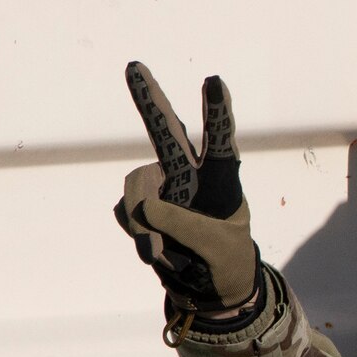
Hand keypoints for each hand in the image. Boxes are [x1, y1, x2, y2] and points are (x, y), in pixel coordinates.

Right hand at [114, 61, 258, 312]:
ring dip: (149, 229)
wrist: (212, 290)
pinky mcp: (142, 208)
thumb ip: (184, 224)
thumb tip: (143, 206)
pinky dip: (144, 241)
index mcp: (221, 179)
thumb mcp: (216, 246)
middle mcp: (188, 176)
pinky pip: (128, 216)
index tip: (215, 81)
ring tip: (174, 253)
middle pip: (166, 133)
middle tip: (134, 66)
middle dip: (150, 100)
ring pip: (136, 192)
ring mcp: (162, 190)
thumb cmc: (228, 261)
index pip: (221, 141)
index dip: (217, 112)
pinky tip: (164, 254)